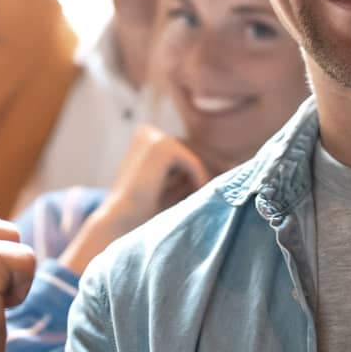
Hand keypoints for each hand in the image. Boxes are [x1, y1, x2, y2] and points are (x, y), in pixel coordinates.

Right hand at [60, 127, 210, 274]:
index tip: (222, 176)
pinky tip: (200, 195)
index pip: (183, 148)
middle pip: (191, 148)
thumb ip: (187, 175)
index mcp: (144, 137)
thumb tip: (225, 164)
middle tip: (230, 177)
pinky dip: (199, 179)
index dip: (205, 164)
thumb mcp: (169, 186)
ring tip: (218, 192)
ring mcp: (153, 136)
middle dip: (211, 166)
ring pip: (194, 155)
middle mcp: (147, 131)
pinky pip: (193, 162)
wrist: (120, 220)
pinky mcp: (162, 146)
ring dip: (206, 174)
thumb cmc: (142, 210)